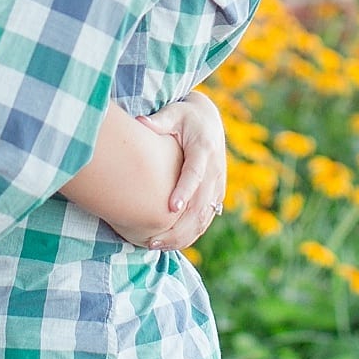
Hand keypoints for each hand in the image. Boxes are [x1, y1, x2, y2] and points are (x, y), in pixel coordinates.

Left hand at [136, 90, 227, 250]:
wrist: (208, 120)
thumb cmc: (184, 116)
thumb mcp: (173, 112)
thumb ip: (159, 121)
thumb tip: (141, 122)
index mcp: (204, 148)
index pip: (196, 173)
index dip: (185, 191)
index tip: (171, 208)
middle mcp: (214, 169)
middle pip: (201, 204)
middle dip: (178, 226)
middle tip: (152, 240)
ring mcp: (218, 184)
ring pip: (204, 217)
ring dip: (183, 236)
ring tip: (156, 246)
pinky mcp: (216, 194)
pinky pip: (206, 219)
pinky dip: (190, 234)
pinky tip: (170, 244)